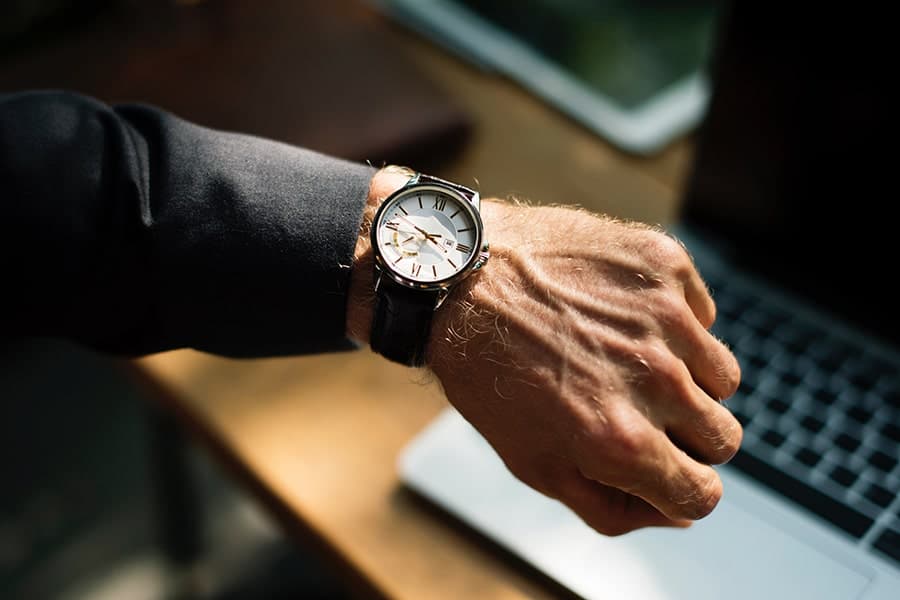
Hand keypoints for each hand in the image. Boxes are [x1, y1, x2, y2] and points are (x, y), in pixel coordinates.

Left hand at [426, 200, 741, 535]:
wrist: (458, 277)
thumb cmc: (488, 373)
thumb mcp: (532, 462)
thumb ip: (610, 507)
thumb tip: (675, 514)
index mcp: (620, 441)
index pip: (702, 495)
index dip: (680, 488)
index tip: (661, 468)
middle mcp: (654, 380)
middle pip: (723, 438)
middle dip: (686, 436)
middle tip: (635, 407)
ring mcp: (665, 317)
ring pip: (724, 377)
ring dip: (686, 377)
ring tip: (626, 359)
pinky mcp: (664, 264)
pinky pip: (703, 315)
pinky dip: (674, 322)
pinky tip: (620, 315)